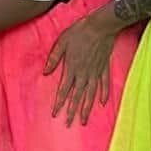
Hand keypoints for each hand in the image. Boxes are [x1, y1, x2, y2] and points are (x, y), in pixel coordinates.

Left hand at [44, 8, 119, 126]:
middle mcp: (84, 74)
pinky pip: (105, 84)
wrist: (101, 26)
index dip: (59, 103)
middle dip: (72, 111)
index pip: (64, 90)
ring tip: (84, 120)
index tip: (56, 114)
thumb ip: (54, 58)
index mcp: (72, 68)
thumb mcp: (61, 42)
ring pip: (91, 94)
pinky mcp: (104, 68)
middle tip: (69, 124)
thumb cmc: (79, 32)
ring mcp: (96, 72)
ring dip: (87, 108)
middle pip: (77, 96)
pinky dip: (104, 94)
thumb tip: (45, 72)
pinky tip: (102, 103)